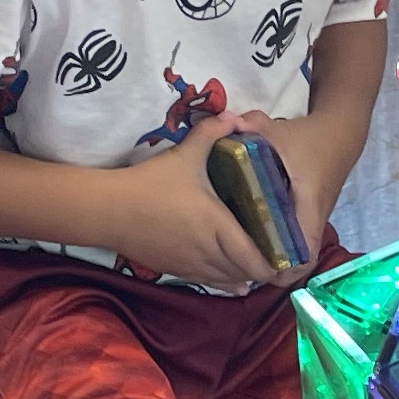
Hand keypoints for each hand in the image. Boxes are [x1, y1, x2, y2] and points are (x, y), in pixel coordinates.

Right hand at [114, 117, 283, 289]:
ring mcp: (192, 266)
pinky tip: (237, 284)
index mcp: (218, 227)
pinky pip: (210, 283)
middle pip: (246, 272)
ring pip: (229, 280)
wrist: (109, 211)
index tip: (289, 257)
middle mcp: (209, 253)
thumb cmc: (150, 184)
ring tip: (261, 265)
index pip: (255, 258)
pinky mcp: (176, 270)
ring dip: (246, 275)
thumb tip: (234, 114)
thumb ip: (211, 133)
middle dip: (264, 267)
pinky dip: (227, 283)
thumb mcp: (184, 155)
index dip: (275, 264)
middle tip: (279, 256)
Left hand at [218, 106, 327, 279]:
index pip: (304, 251)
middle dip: (272, 270)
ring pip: (295, 252)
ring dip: (274, 259)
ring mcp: (311, 219)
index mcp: (307, 206)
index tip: (257, 268)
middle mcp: (312, 219)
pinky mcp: (307, 215)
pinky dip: (276, 244)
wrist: (340, 134)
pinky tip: (249, 236)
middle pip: (298, 261)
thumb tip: (231, 124)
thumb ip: (254, 127)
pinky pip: (293, 239)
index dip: (285, 269)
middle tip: (240, 266)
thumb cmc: (311, 138)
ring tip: (241, 255)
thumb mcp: (280, 131)